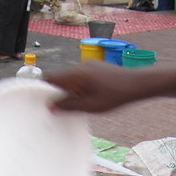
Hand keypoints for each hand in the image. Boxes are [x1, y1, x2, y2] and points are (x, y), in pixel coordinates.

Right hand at [46, 56, 175, 112]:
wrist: (140, 84)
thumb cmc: (117, 96)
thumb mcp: (91, 107)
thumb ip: (70, 106)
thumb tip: (51, 106)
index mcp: (76, 75)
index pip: (51, 78)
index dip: (41, 88)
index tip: (35, 99)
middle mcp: (81, 67)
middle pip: (60, 79)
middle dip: (55, 93)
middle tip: (51, 108)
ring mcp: (90, 67)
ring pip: (71, 80)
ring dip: (68, 92)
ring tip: (69, 108)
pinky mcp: (98, 70)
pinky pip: (81, 79)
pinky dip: (77, 89)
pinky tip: (83, 101)